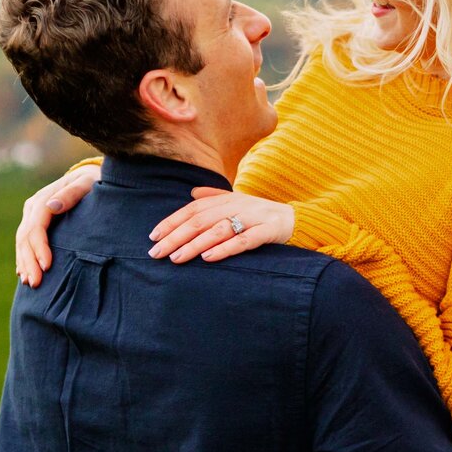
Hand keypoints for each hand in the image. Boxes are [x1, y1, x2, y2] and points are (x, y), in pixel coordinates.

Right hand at [16, 162, 100, 285]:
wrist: (90, 177)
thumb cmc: (93, 182)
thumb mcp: (86, 184)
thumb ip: (71, 194)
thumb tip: (52, 206)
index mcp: (43, 199)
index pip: (36, 227)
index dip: (39, 248)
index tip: (47, 267)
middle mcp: (33, 207)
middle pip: (25, 237)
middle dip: (29, 262)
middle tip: (36, 283)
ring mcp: (31, 216)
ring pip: (21, 242)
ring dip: (24, 263)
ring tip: (30, 282)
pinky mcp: (34, 223)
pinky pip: (24, 243)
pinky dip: (23, 259)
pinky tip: (23, 274)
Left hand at [147, 190, 294, 263]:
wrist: (298, 219)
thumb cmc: (262, 214)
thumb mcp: (238, 203)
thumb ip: (215, 198)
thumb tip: (191, 193)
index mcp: (228, 199)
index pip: (193, 208)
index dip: (172, 221)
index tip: (153, 236)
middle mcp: (238, 205)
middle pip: (201, 220)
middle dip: (176, 236)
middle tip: (157, 252)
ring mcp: (253, 218)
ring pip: (218, 230)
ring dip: (195, 244)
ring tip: (177, 258)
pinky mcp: (268, 231)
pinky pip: (244, 241)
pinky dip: (224, 248)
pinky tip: (208, 258)